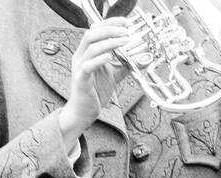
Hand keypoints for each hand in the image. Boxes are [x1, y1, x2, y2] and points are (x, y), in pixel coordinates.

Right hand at [58, 19, 129, 145]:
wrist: (83, 112)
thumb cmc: (94, 93)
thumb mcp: (113, 75)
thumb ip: (125, 66)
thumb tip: (141, 59)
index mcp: (86, 53)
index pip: (95, 30)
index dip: (110, 23)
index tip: (125, 22)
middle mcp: (80, 57)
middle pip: (91, 34)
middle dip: (110, 29)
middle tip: (126, 31)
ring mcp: (79, 68)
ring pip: (91, 48)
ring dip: (109, 42)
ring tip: (123, 41)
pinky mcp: (81, 80)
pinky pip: (88, 66)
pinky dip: (100, 59)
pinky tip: (110, 57)